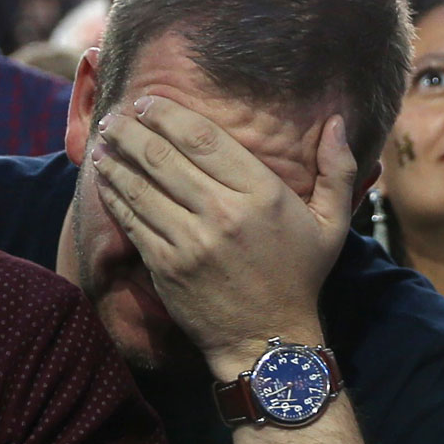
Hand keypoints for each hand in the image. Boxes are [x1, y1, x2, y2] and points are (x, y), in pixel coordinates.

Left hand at [90, 95, 356, 374]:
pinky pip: (131, 218)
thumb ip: (338, 169)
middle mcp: (225, 213)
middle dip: (134, 128)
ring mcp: (191, 241)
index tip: (150, 102)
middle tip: (119, 114)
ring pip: (141, 183)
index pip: (204, 139)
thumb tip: (337, 122)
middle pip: (165, 155)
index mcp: (264, 195)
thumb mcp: (332, 224)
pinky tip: (105, 175)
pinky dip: (113, 192)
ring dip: (116, 155)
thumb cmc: (300, 278)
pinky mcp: (166, 265)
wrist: (268, 340)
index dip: (169, 114)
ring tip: (105, 138)